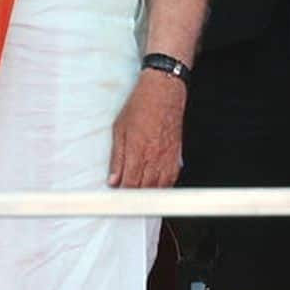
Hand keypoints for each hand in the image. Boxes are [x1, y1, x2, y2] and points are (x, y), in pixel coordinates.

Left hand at [107, 71, 188, 188]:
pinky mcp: (176, 155)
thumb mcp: (119, 129)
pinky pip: (171, 178)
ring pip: (159, 187)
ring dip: (148, 193)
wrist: (163, 91)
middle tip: (126, 198)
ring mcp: (167, 157)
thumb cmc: (140, 105)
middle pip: (144, 188)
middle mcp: (154, 156)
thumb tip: (113, 179)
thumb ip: (116, 157)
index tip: (116, 197)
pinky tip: (155, 186)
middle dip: (134, 195)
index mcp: (137, 150)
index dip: (122, 193)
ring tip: (139, 194)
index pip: (129, 183)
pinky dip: (163, 186)